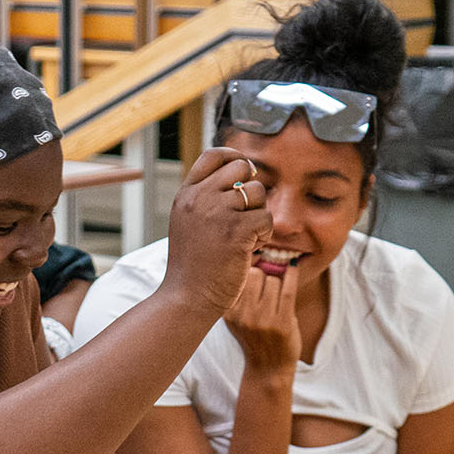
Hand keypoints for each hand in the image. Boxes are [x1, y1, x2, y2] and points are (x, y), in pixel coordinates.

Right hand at [159, 148, 274, 316]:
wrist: (187, 297)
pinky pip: (266, 218)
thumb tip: (240, 175)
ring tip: (246, 236)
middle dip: (251, 189)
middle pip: (241, 168)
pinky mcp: (237, 230)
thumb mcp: (188, 222)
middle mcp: (199, 197)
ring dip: (259, 214)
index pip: (213, 155)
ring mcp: (217, 212)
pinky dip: (264, 235)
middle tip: (248, 214)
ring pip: (258, 193)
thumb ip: (205, 198)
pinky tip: (250, 248)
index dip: (234, 157)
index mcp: (186, 194)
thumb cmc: (192, 265)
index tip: (245, 173)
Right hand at [223, 260, 300, 376]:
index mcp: (228, 312)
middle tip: (267, 284)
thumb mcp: (237, 318)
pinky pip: (289, 288)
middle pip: (255, 275)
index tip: (253, 263)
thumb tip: (254, 257)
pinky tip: (294, 267)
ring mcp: (263, 320)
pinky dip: (293, 274)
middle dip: (263, 275)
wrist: (268, 369)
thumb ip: (241, 294)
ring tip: (276, 294)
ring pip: (273, 280)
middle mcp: (243, 316)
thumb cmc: (254, 339)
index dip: (246, 268)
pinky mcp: (283, 323)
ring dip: (277, 282)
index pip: (237, 277)